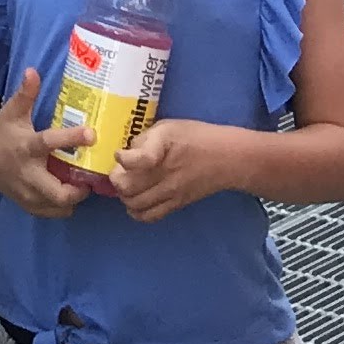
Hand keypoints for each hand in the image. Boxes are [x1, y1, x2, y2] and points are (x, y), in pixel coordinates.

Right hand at [0, 68, 92, 218]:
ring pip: (56, 206)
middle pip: (57, 191)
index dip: (71, 139)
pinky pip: (51, 213)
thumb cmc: (1, 132)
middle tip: (91, 179)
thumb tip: (33, 70)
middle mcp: (27, 173)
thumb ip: (25, 93)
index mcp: (26, 146)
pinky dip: (63, 207)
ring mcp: (27, 192)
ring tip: (84, 186)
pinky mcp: (27, 204)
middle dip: (78, 189)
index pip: (50, 143)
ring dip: (73, 199)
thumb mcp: (12, 111)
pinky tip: (70, 195)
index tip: (92, 134)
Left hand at [108, 116, 244, 221]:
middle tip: (119, 172)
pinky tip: (136, 203)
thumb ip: (145, 139)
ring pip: (135, 204)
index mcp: (162, 148)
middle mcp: (165, 174)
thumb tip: (127, 154)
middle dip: (116, 180)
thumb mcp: (167, 127)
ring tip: (127, 187)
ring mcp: (171, 193)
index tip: (119, 154)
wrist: (226, 158)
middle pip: (128, 187)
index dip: (123, 159)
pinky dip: (137, 212)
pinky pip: (150, 216)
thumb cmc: (195, 137)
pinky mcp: (177, 205)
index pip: (138, 160)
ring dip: (124, 196)